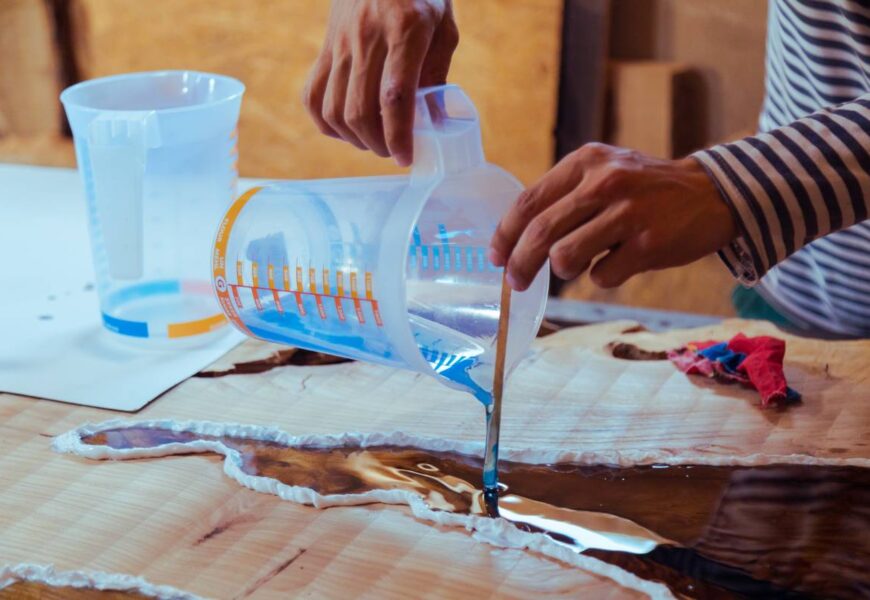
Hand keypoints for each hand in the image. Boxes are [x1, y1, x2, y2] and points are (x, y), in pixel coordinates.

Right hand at [303, 0, 458, 166]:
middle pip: (360, 110)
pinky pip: (313, 95)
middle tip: (394, 151)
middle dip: (378, 144)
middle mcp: (367, 38)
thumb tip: (433, 121)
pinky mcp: (325, 47)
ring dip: (354, 138)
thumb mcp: (443, 26)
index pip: (394, 96)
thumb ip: (438, 73)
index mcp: (405, 29)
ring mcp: (340, 43)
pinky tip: (345, 128)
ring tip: (373, 142)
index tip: (406, 158)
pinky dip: (325, 122)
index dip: (399, 135)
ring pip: (335, 109)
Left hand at [488, 143, 737, 290]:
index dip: (505, 234)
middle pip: (540, 233)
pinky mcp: (649, 243)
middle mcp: (605, 182)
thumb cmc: (645, 190)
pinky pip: (602, 276)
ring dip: (564, 270)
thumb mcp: (604, 173)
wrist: (712, 193)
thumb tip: (517, 240)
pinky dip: (603, 277)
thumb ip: (565, 197)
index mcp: (586, 162)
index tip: (496, 257)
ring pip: (565, 258)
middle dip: (520, 265)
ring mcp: (628, 212)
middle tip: (516, 283)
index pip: (528, 201)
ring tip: (580, 264)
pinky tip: (619, 262)